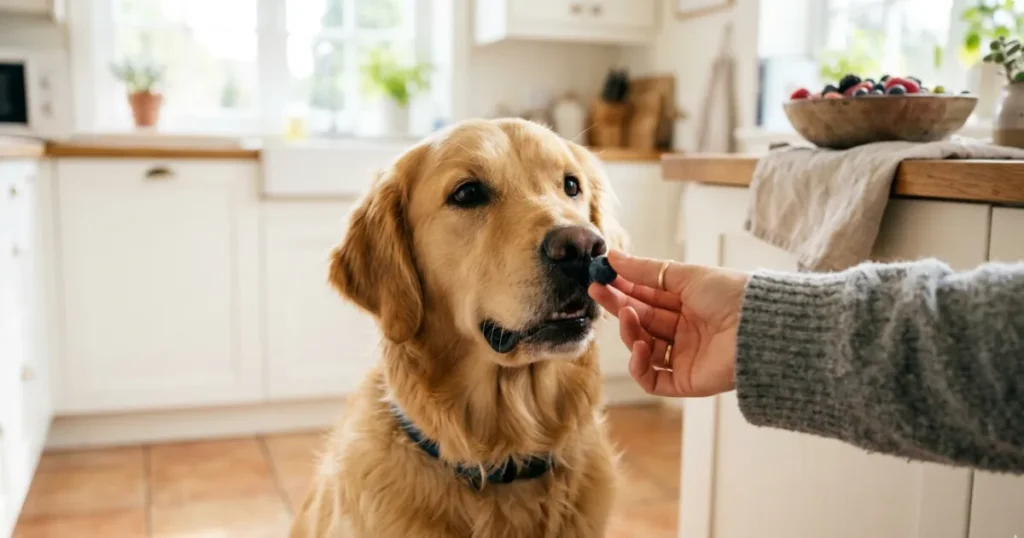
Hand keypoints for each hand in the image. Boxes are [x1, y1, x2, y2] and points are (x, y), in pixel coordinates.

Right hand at [588, 250, 749, 396]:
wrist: (757, 327)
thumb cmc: (730, 295)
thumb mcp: (685, 275)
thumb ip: (647, 271)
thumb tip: (614, 256)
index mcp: (689, 304)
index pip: (648, 297)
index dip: (624, 287)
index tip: (601, 275)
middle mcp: (685, 331)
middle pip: (643, 320)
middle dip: (618, 305)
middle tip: (596, 290)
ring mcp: (685, 357)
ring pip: (644, 348)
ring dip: (630, 331)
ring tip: (627, 315)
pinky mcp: (686, 382)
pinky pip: (653, 380)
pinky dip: (640, 366)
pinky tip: (640, 347)